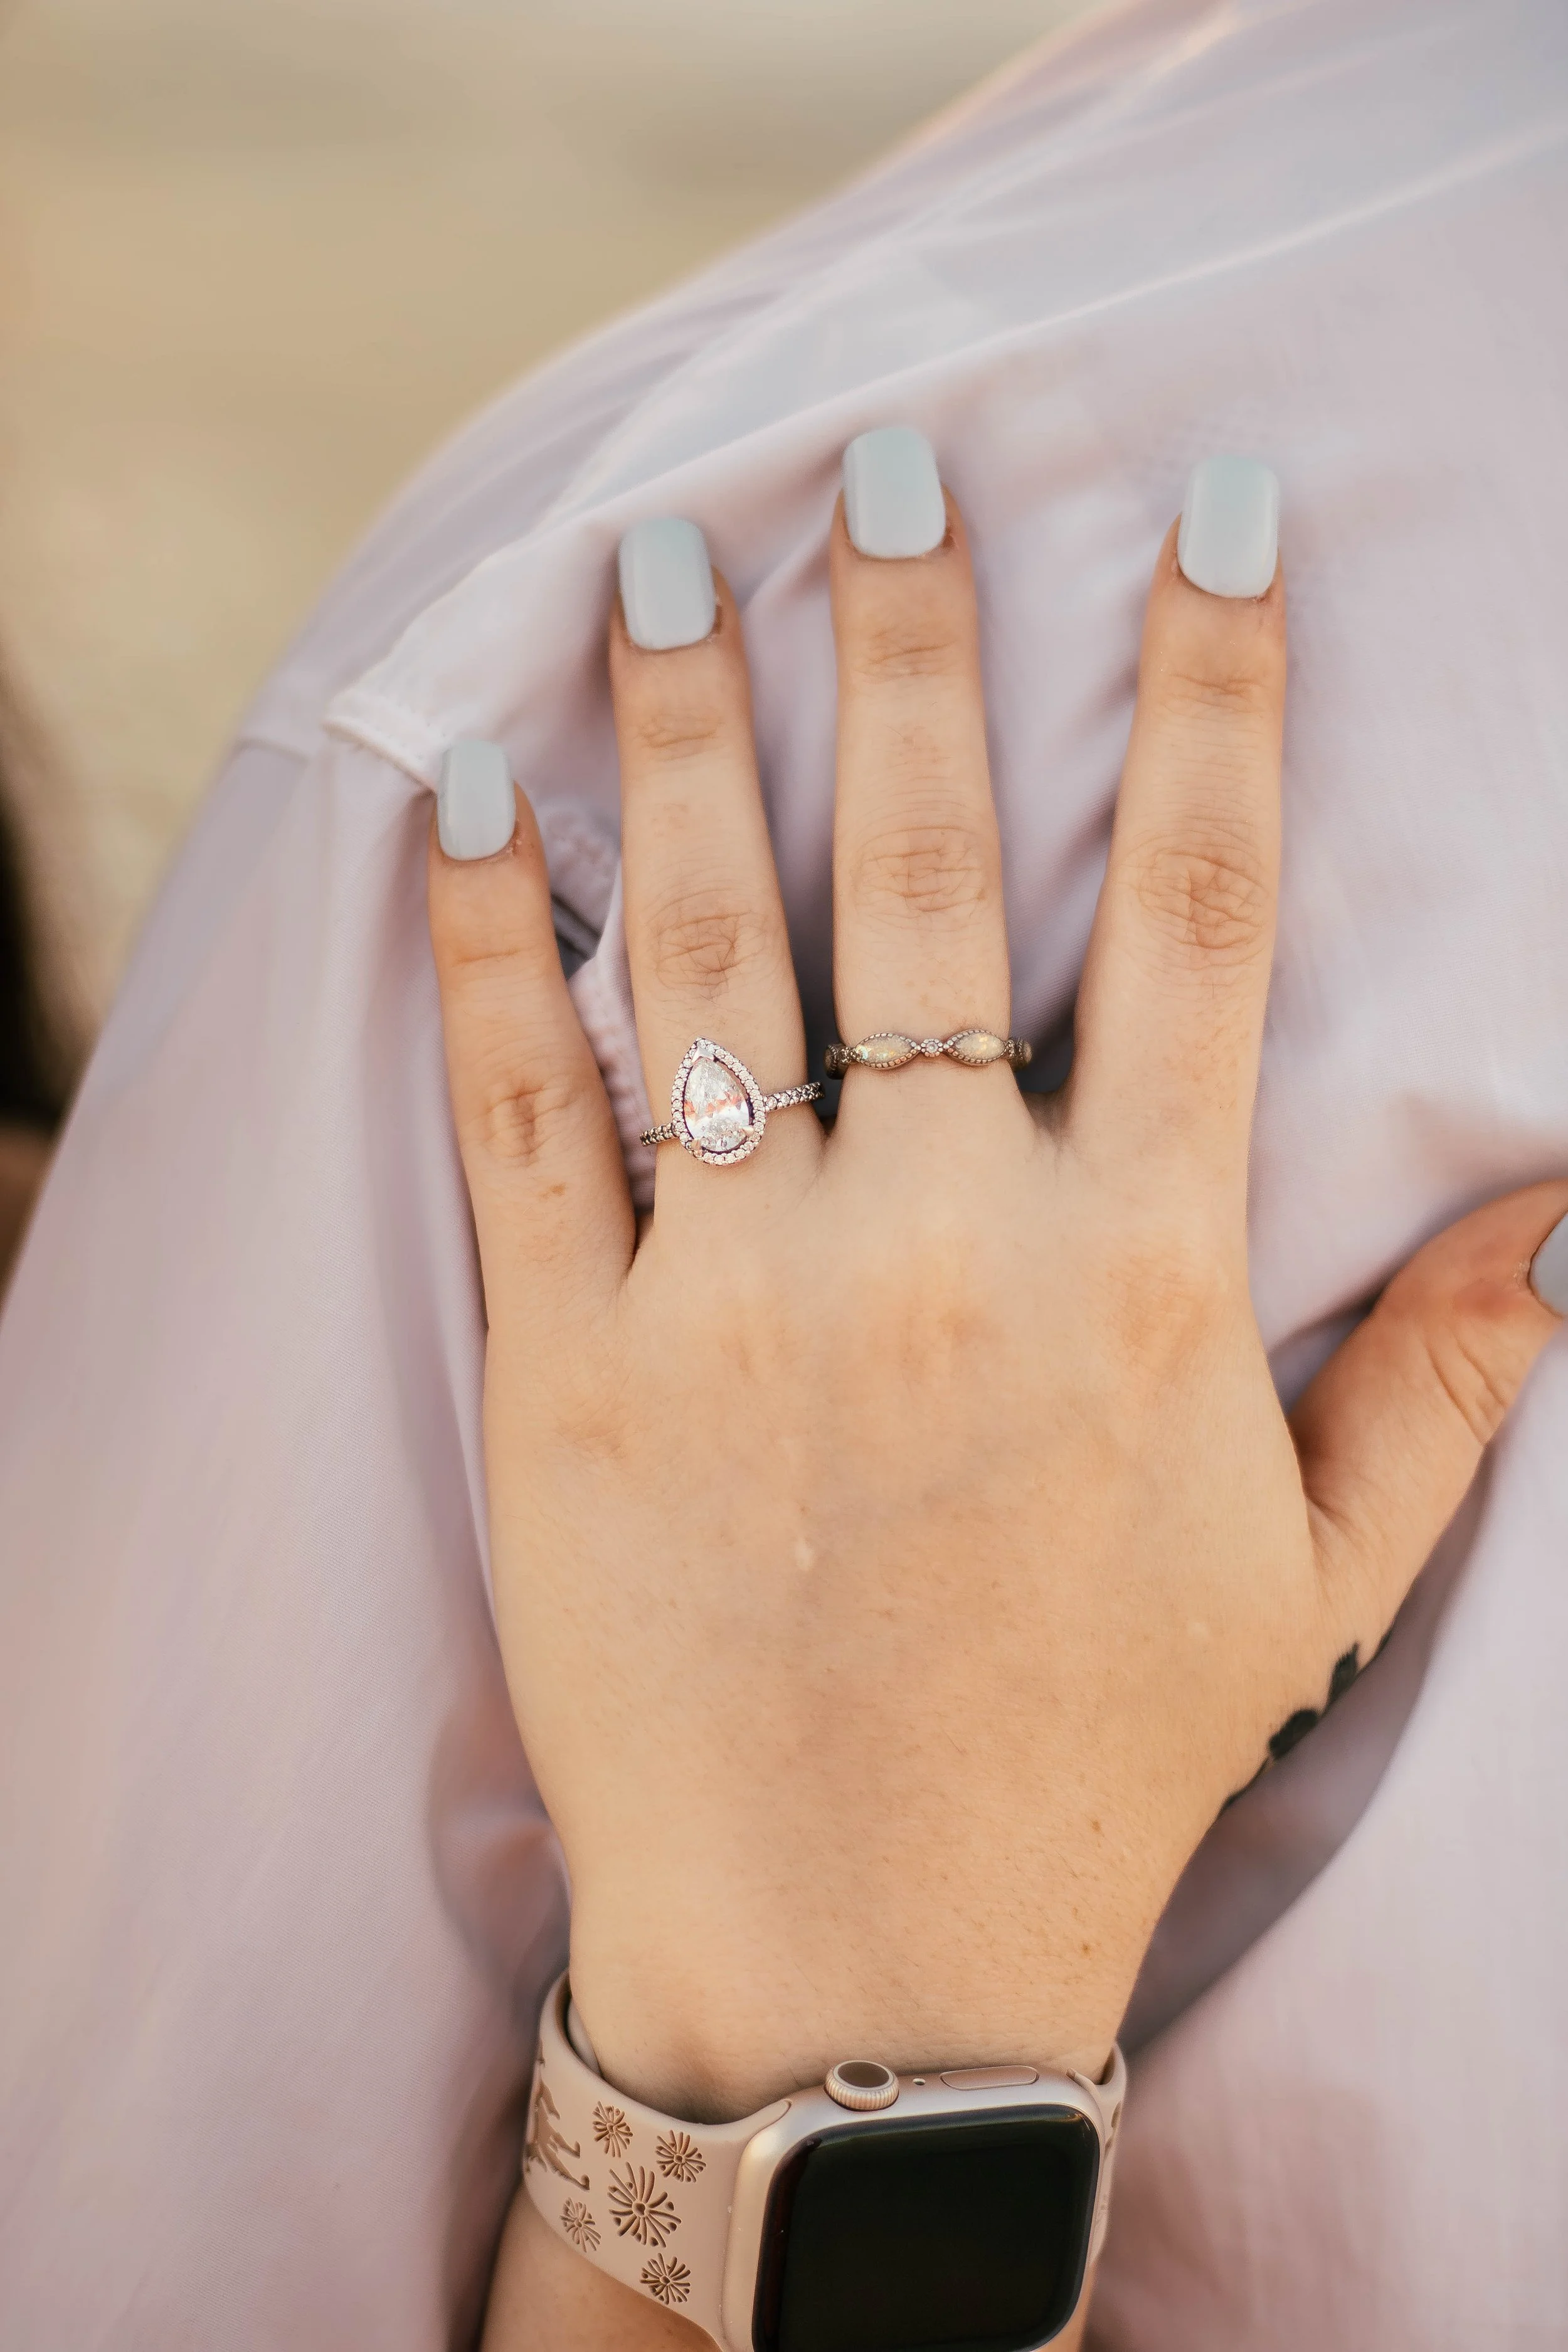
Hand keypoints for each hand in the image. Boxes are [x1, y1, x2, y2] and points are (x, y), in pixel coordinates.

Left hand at [428, 465, 1565, 2141]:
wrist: (860, 1956)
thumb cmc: (1097, 1755)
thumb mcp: (1315, 1575)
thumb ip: (1448, 1378)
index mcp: (1143, 1275)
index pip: (1209, 915)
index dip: (1217, 691)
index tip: (1206, 515)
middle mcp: (941, 1249)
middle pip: (931, 874)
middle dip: (913, 643)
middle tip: (874, 466)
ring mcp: (738, 1303)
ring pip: (702, 949)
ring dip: (678, 732)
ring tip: (658, 558)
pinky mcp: (568, 1373)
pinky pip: (521, 1113)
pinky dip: (487, 942)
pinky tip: (471, 798)